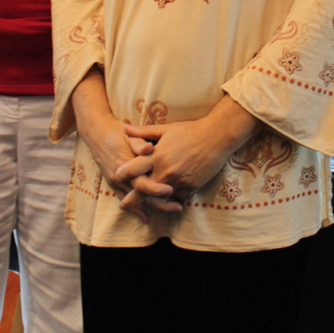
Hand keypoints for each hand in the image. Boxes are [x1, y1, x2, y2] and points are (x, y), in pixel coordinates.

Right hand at [71, 69, 178, 223]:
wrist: (96, 134)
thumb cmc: (116, 132)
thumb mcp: (128, 135)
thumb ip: (138, 142)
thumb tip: (148, 147)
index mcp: (126, 165)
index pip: (142, 182)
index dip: (156, 188)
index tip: (171, 190)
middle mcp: (121, 177)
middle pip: (142, 196)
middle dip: (161, 203)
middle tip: (178, 206)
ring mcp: (116, 182)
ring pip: (135, 201)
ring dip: (153, 207)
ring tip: (172, 209)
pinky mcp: (114, 184)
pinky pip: (125, 200)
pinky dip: (136, 210)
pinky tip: (147, 218)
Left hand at [119, 96, 259, 200]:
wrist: (216, 137)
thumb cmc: (190, 131)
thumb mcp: (165, 129)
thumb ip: (143, 132)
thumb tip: (125, 128)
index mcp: (156, 157)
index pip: (133, 171)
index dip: (123, 175)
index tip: (117, 177)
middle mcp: (166, 172)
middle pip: (144, 191)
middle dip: (133, 199)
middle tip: (124, 204)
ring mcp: (179, 182)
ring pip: (161, 198)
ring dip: (154, 201)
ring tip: (146, 204)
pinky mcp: (191, 187)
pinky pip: (177, 196)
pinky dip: (172, 197)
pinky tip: (169, 198)